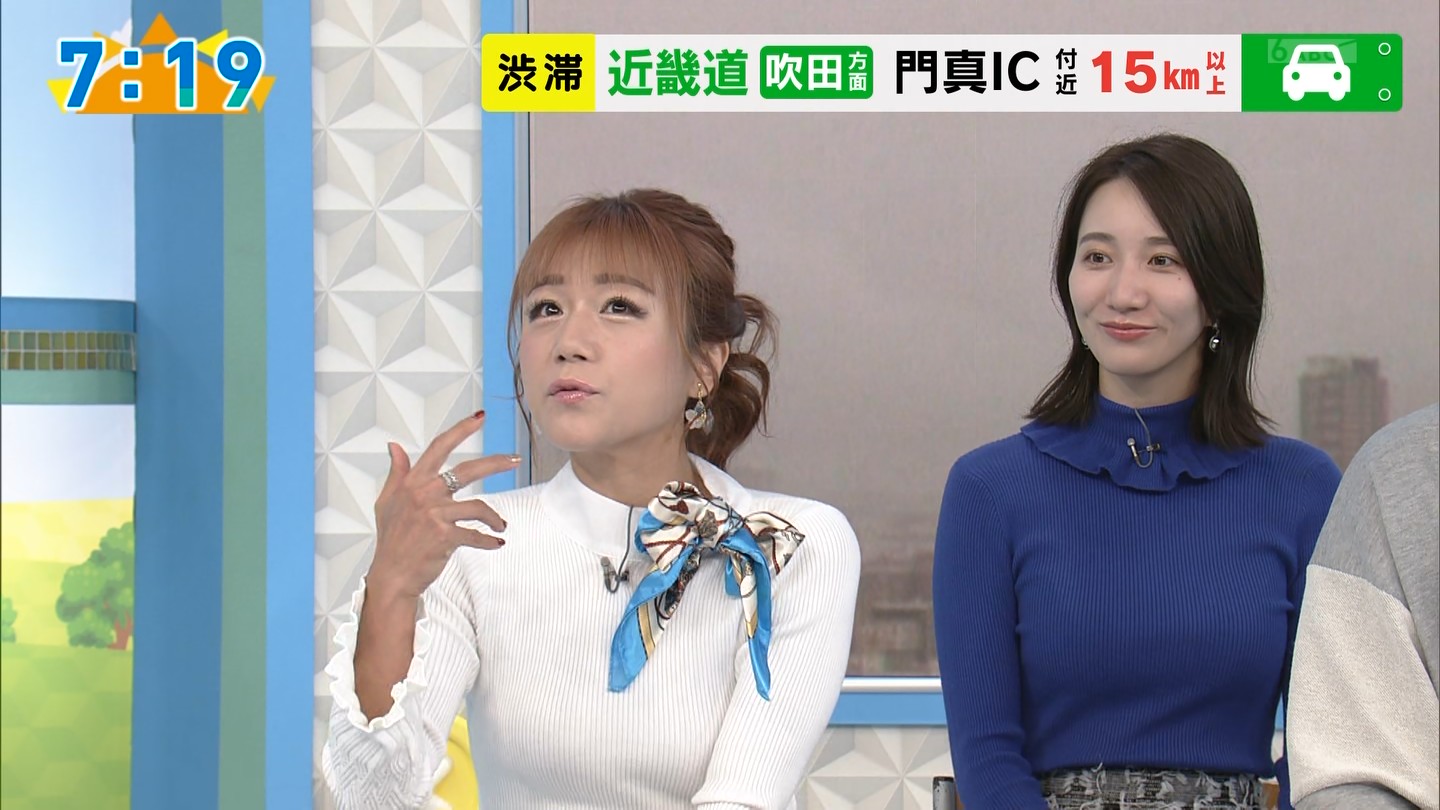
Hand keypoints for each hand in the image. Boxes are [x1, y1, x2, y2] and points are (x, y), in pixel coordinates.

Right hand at [369, 411, 520, 599]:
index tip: (480, 417)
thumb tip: (395, 446)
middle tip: (515, 460)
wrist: (391, 573)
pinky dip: (490, 540)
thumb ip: (396, 472)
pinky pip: (476, 536)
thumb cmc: (391, 537)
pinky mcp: (444, 537)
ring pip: (478, 507)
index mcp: (413, 482)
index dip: (461, 430)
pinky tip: (497, 543)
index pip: (439, 447)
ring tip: (501, 525)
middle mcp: (424, 494)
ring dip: (494, 518)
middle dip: (496, 463)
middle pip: (468, 470)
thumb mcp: (387, 500)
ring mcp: (435, 515)